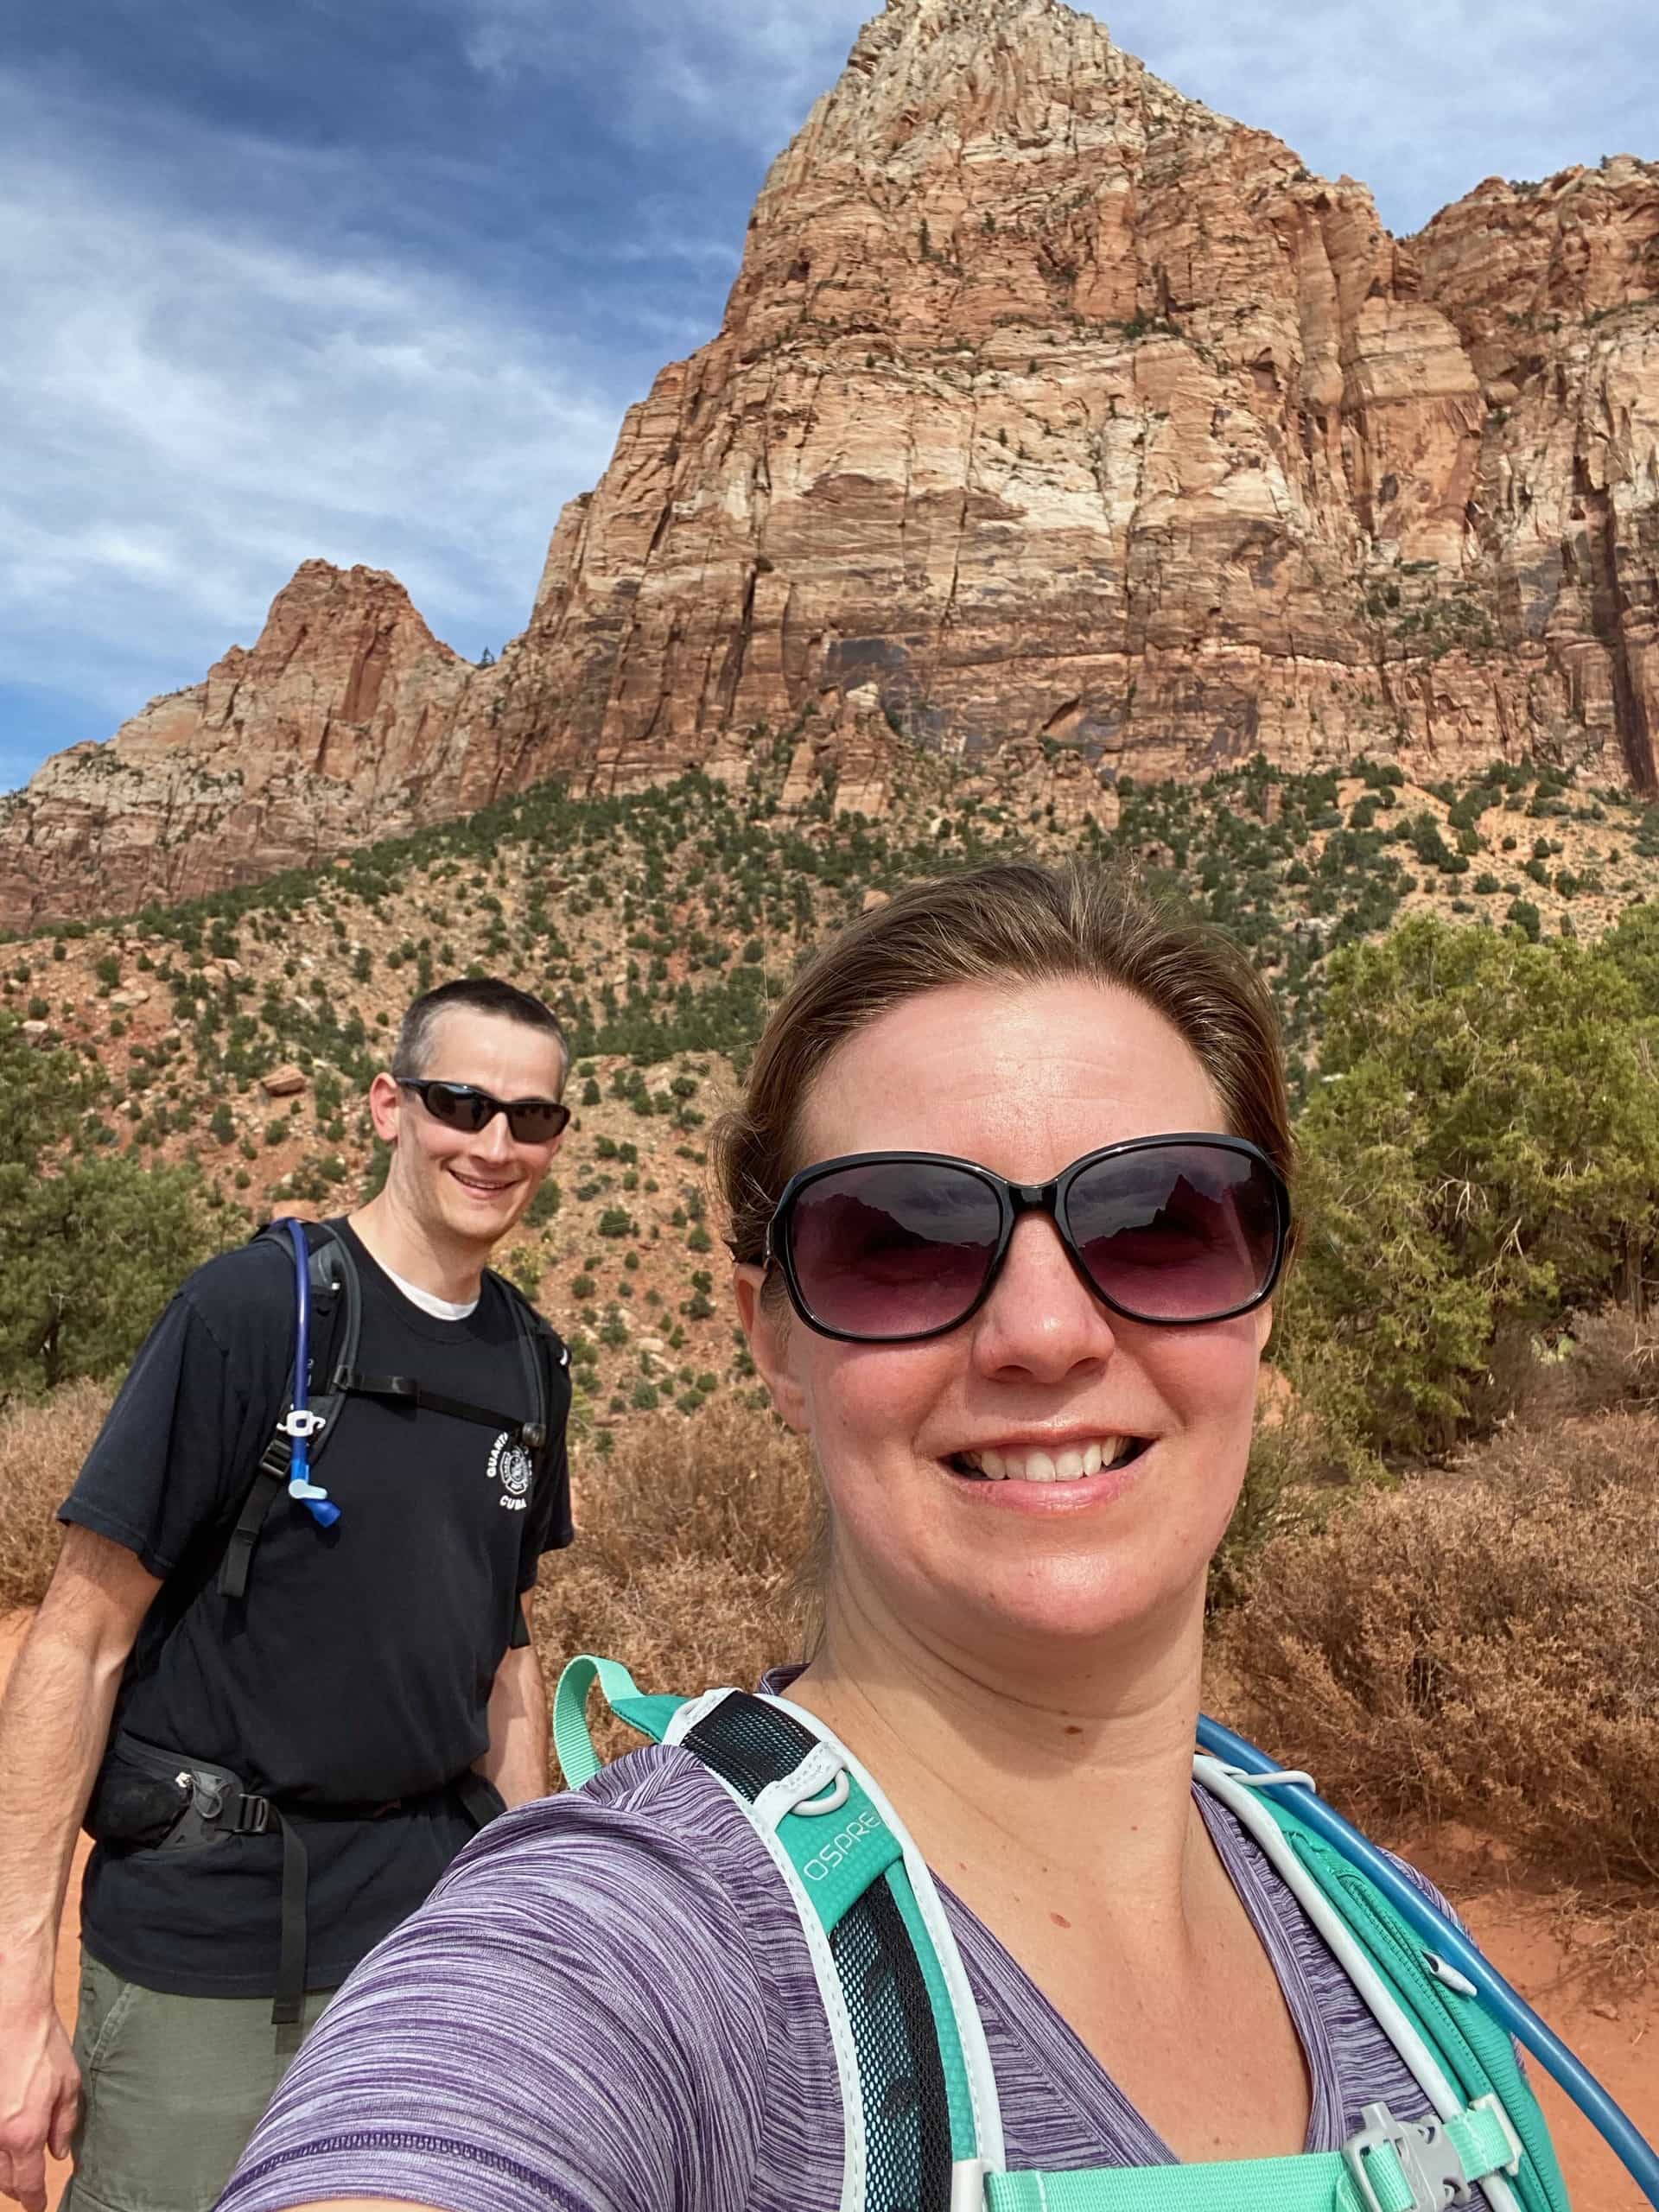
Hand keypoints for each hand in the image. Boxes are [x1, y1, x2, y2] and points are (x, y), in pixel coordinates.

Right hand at [0, 2001, 78, 2211]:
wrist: (14, 2017)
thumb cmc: (44, 2046)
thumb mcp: (69, 2085)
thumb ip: (65, 2124)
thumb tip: (59, 2153)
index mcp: (25, 2133)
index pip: (28, 2183)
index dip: (33, 2200)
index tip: (38, 2208)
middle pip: (3, 2181)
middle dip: (18, 2190)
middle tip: (29, 2192)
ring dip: (3, 2176)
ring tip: (16, 2176)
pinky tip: (4, 2150)